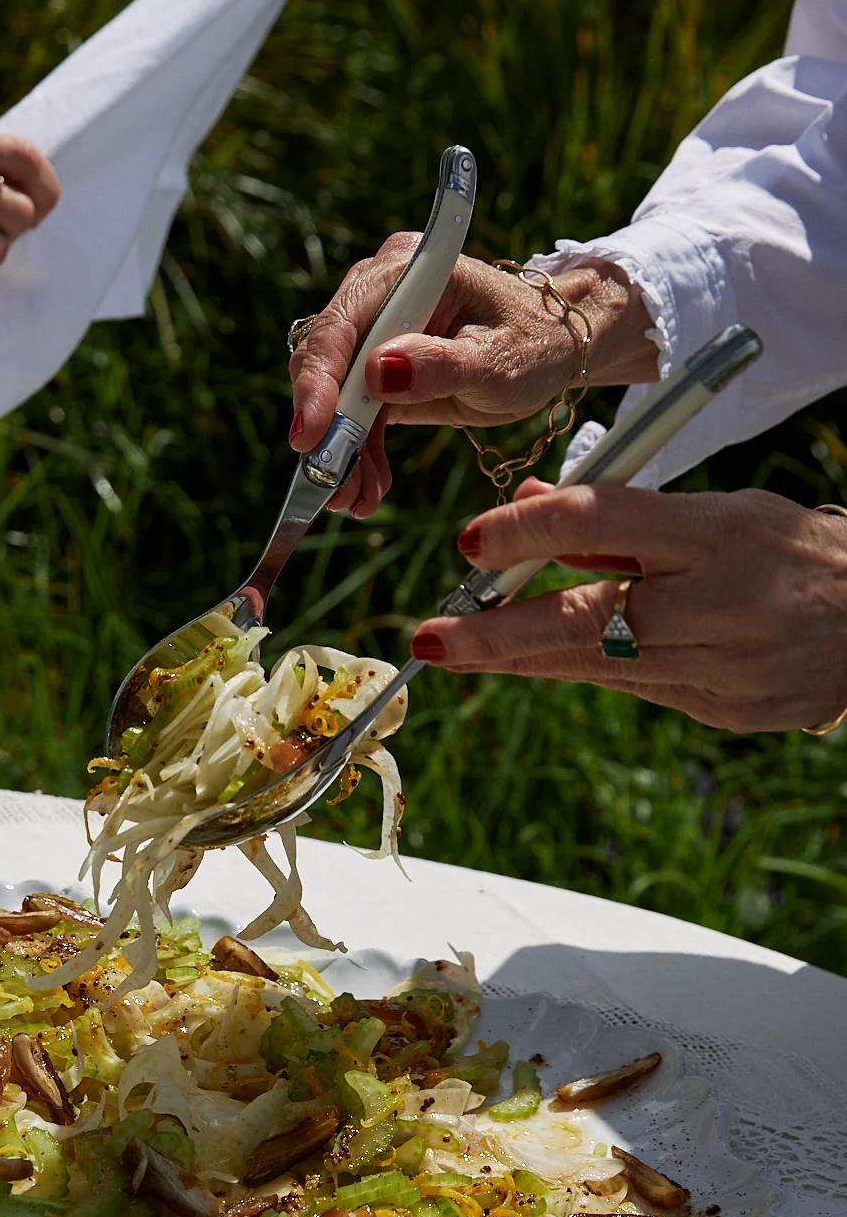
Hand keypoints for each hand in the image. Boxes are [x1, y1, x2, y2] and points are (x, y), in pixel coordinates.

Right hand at [288, 238, 659, 516]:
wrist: (553, 350)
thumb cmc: (536, 344)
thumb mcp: (502, 359)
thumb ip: (443, 364)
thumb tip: (377, 371)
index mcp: (407, 271)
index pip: (342, 325)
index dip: (318, 380)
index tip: (308, 435)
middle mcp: (378, 293)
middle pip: (327, 363)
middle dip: (328, 429)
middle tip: (334, 486)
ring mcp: (374, 331)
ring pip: (335, 396)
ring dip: (341, 452)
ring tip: (353, 500)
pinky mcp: (377, 367)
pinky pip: (353, 414)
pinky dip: (357, 453)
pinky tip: (366, 488)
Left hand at [408, 479, 846, 732]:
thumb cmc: (785, 550)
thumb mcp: (716, 510)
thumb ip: (620, 513)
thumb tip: (527, 505)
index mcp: (717, 535)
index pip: (604, 520)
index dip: (529, 530)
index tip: (470, 540)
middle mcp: (717, 607)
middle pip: (587, 619)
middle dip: (496, 635)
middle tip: (430, 640)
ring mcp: (721, 670)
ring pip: (596, 664)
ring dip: (520, 657)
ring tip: (455, 650)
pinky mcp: (720, 711)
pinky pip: (631, 686)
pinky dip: (582, 668)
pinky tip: (534, 660)